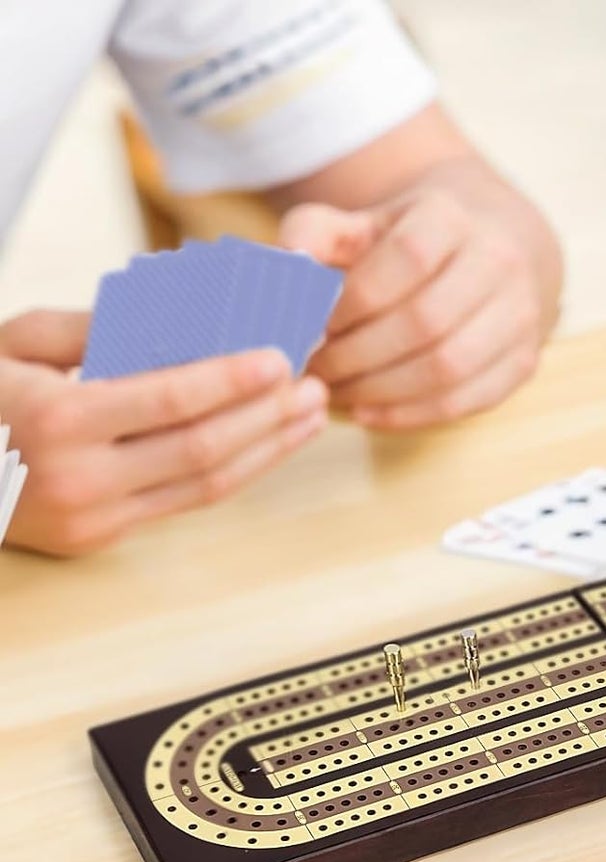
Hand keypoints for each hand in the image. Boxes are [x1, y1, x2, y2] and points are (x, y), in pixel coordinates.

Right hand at [0, 310, 327, 556]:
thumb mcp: (16, 343)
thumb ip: (93, 328)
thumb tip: (180, 315)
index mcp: (55, 420)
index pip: (168, 400)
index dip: (230, 380)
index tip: (279, 358)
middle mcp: (80, 478)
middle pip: (201, 448)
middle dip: (266, 415)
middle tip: (312, 383)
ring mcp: (94, 517)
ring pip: (206, 484)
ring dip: (268, 448)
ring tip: (310, 413)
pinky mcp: (104, 537)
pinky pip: (188, 502)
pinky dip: (238, 471)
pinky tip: (269, 443)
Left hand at [279, 180, 560, 430]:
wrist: (499, 246)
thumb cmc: (415, 239)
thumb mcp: (363, 221)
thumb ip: (314, 236)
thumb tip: (285, 267)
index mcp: (454, 217)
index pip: (406, 259)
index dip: (352, 301)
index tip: (310, 325)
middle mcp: (499, 263)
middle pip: (426, 322)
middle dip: (359, 354)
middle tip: (315, 371)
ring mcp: (520, 317)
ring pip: (448, 368)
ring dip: (382, 390)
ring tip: (337, 393)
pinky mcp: (524, 361)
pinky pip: (467, 401)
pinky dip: (411, 415)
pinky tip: (369, 412)